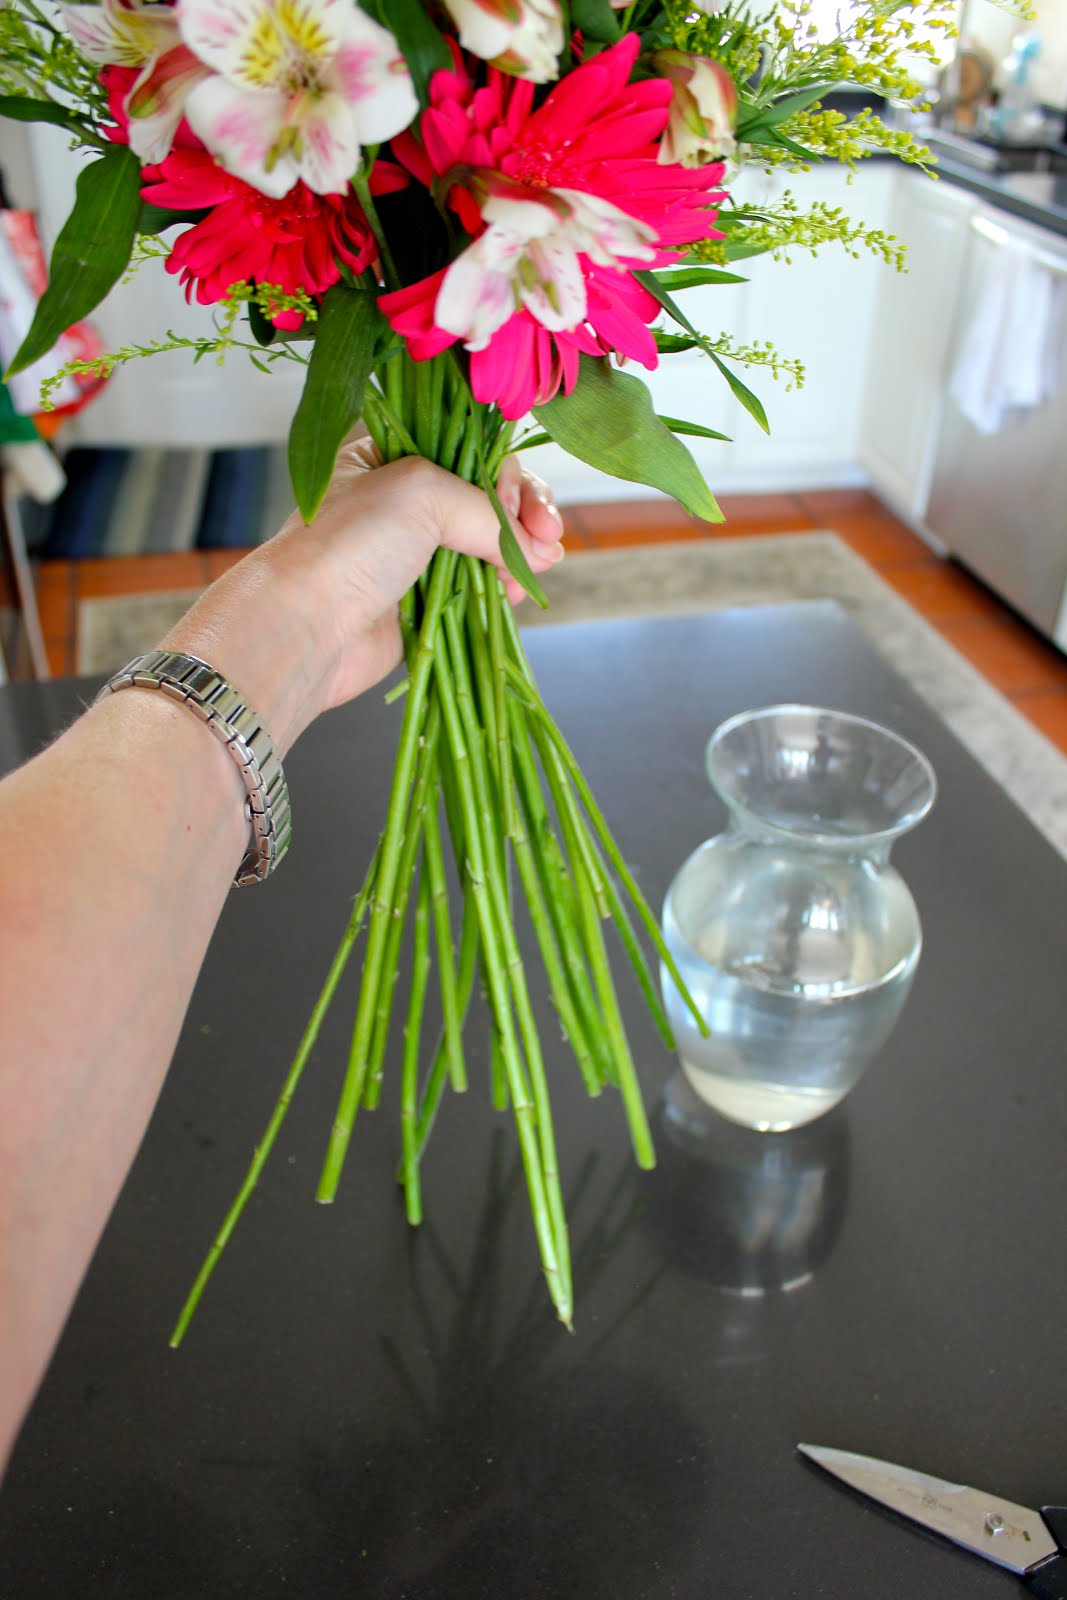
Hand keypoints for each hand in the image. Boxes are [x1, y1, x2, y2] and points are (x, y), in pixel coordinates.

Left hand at [162, 444, 564, 754]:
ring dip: (519, 551)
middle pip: (486, 491)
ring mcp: (411, 546)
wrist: (304, 627)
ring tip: (538, 568)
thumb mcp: (422, 493)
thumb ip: (487, 509)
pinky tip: (519, 590)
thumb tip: (536, 548)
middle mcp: (401, 492)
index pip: (471, 444)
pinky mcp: (421, 594)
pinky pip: (476, 582)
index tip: (523, 509)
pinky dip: (503, 584)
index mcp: (389, 447)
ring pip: (486, 539)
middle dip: (523, 513)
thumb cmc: (346, 544)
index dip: (507, 474)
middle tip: (547, 539)